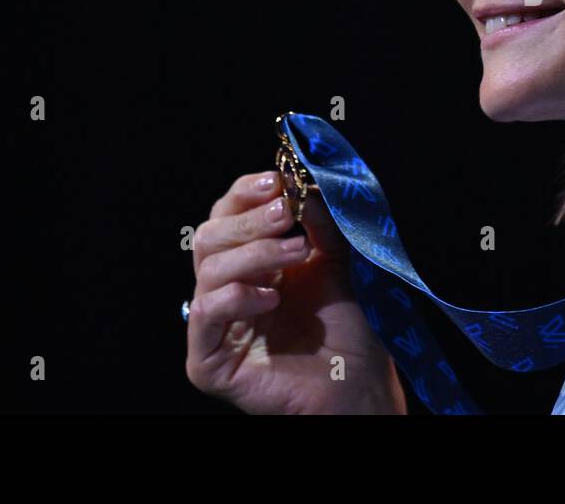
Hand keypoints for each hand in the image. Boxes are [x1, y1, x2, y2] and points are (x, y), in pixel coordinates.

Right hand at [185, 170, 405, 413]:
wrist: (358, 383)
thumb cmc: (346, 327)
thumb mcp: (335, 260)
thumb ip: (318, 222)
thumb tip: (303, 183)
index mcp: (250, 262)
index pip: (227, 215)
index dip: (245, 194)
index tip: (277, 181)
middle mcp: (226, 289)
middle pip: (211, 236)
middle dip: (250, 220)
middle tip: (287, 215)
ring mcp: (215, 327)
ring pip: (209, 270)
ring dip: (255, 253)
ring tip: (298, 252)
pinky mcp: (209, 363)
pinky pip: (205, 314)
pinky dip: (237, 296)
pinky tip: (272, 297)